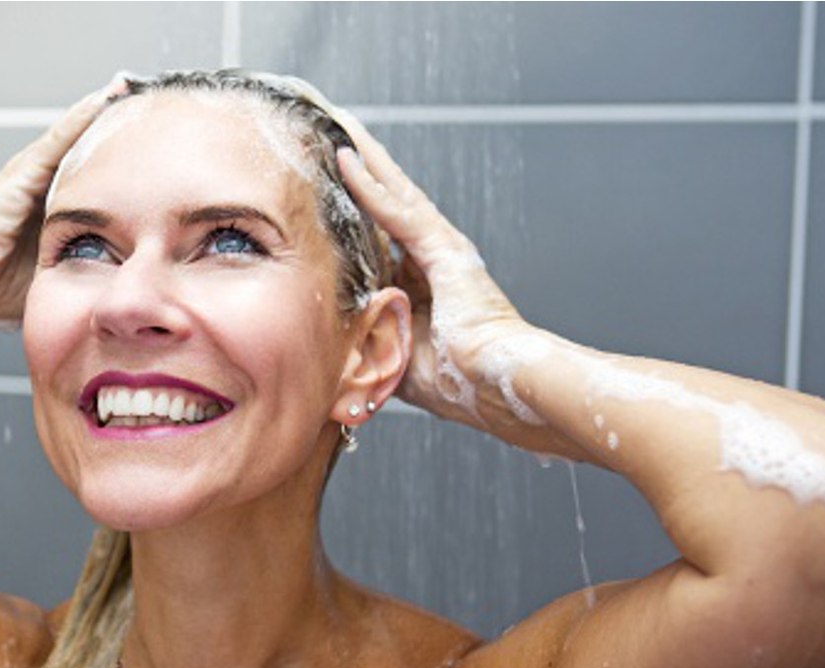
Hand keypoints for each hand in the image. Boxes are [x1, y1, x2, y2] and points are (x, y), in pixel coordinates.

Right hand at [0, 75, 127, 333]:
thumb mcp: (51, 285)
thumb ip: (80, 282)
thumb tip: (116, 298)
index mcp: (45, 219)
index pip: (87, 190)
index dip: (114, 175)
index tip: (144, 162)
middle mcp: (36, 194)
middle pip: (80, 158)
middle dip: (108, 135)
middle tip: (141, 111)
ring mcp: (27, 180)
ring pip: (71, 140)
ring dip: (97, 114)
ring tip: (125, 89)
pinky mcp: (19, 175)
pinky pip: (56, 141)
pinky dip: (79, 118)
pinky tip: (103, 97)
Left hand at [336, 116, 582, 458]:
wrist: (496, 385)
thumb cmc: (458, 381)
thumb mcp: (396, 353)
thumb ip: (368, 336)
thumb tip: (332, 338)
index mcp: (422, 282)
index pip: (381, 234)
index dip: (356, 206)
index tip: (328, 182)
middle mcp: (434, 258)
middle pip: (389, 202)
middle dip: (362, 167)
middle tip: (333, 130)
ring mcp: (442, 250)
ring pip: (395, 193)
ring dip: (365, 158)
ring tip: (339, 124)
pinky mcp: (446, 251)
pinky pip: (399, 212)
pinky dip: (372, 187)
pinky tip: (347, 161)